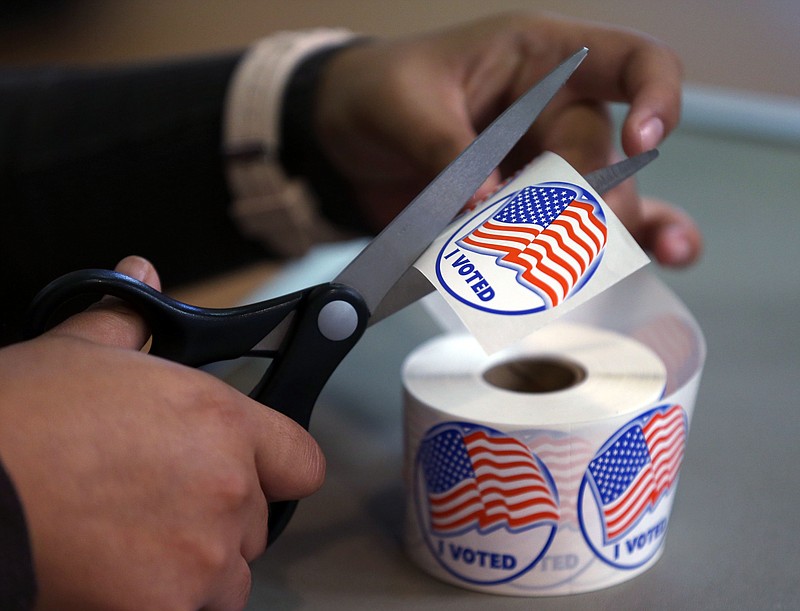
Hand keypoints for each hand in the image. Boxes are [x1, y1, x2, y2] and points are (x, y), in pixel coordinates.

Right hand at [0, 256, 324, 610]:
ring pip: (230, 575)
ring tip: (136, 542)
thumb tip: (142, 278)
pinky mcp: (167, 608)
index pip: (300, 459)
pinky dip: (168, 600)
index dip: (279, 464)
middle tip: (163, 502)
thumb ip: (127, 319)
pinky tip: (120, 575)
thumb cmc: (16, 426)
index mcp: (220, 422)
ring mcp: (201, 556)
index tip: (262, 471)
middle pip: (257, 518)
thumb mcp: (75, 354)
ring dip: (197, 565)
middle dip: (219, 513)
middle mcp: (225, 489)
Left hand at [315, 12, 701, 265]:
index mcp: (538, 58)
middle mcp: (555, 111)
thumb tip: (487, 202)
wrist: (343, 142)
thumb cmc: (378, 93)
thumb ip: (447, 149)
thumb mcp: (404, 105)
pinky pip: (579, 230)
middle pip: (603, 155)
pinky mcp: (527, 211)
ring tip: (562, 266)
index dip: (655, 94)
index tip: (645, 138)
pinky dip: (607, 252)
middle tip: (550, 229)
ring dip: (584, 237)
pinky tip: (649, 263)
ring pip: (596, 203)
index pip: (628, 60)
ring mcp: (544, 165)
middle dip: (583, 198)